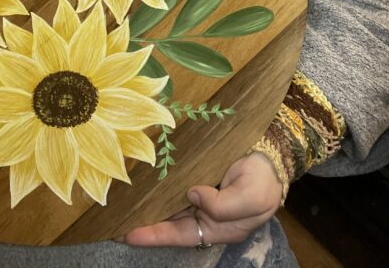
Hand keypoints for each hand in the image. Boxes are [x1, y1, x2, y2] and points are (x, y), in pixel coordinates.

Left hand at [124, 153, 281, 247]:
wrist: (273, 152)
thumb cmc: (264, 180)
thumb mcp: (250, 197)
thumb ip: (222, 205)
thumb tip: (193, 196)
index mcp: (219, 228)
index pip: (180, 235)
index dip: (155, 235)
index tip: (129, 234)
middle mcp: (206, 214)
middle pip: (170, 222)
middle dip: (144, 222)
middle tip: (115, 220)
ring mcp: (201, 194)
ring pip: (170, 203)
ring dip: (149, 203)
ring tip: (122, 203)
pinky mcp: (198, 174)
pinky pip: (175, 182)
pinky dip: (160, 184)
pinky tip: (144, 181)